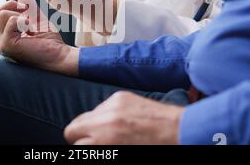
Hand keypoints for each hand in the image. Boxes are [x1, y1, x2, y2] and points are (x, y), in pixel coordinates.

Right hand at [0, 0, 78, 75]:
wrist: (59, 54)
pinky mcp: (6, 46)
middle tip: (27, 9)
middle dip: (11, 4)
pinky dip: (22, 20)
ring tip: (30, 22)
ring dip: (18, 12)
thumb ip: (28, 6)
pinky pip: (9, 21)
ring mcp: (2, 45)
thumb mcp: (37, 19)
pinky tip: (30, 27)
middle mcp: (1, 42)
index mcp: (7, 37)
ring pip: (1, 14)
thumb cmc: (50, 41)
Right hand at [64, 92, 183, 144]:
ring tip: (111, 132)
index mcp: (105, 140)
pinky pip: (102, 107)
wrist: (177, 131)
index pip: (75, 144)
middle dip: (80, 138)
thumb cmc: (152, 147)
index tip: (90, 149)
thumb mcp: (118, 152)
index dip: (83, 149)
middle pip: (72, 128)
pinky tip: (121, 121)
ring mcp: (112, 106)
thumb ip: (100, 150)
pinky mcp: (120, 96)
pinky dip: (107, 115)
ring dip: (94, 125)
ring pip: (87, 116)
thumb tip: (87, 145)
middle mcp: (105, 121)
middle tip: (93, 144)